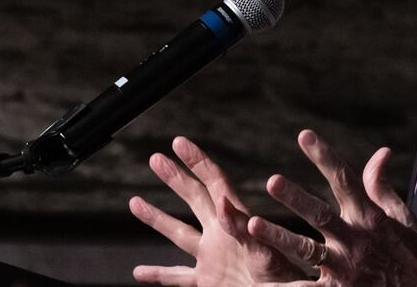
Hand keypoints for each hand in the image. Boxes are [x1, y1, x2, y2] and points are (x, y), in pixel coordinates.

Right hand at [129, 136, 304, 286]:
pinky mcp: (207, 281)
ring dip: (156, 218)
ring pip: (178, 234)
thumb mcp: (264, 252)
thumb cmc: (283, 279)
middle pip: (194, 199)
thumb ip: (241, 229)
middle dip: (175, 178)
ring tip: (134, 202)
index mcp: (238, 222)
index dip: (197, 161)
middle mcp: (221, 234)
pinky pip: (176, 277)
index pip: (215, 183)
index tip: (179, 142)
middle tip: (155, 157)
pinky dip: (157, 275)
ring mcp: (212, 257)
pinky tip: (139, 272)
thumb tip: (221, 200)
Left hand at [246, 129, 416, 286]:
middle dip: (295, 197)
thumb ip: (381, 187)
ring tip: (252, 224)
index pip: (344, 179)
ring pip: (306, 249)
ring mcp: (346, 268)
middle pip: (320, 213)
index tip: (304, 135)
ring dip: (279, 237)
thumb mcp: (402, 216)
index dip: (324, 156)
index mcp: (369, 216)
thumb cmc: (413, 254)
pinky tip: (263, 283)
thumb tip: (381, 152)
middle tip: (272, 180)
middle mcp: (356, 239)